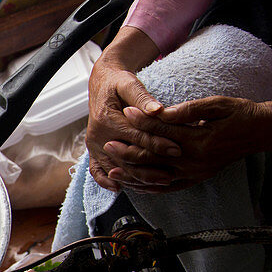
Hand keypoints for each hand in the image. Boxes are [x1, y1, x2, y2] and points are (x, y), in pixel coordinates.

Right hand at [83, 27, 176, 191]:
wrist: (101, 84)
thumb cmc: (119, 83)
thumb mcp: (130, 84)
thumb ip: (143, 98)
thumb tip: (158, 110)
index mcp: (107, 119)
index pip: (137, 137)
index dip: (158, 144)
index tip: (178, 149)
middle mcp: (97, 135)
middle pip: (126, 158)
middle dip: (149, 168)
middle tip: (172, 175)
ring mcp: (93, 145)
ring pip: (115, 167)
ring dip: (135, 178)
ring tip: (158, 184)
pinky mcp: (93, 150)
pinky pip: (96, 170)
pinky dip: (105, 181)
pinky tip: (119, 188)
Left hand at [111, 95, 271, 191]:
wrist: (261, 132)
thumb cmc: (240, 114)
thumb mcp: (218, 105)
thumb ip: (189, 110)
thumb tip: (163, 113)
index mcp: (199, 141)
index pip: (162, 132)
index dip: (142, 122)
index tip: (125, 112)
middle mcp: (194, 161)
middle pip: (153, 159)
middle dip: (128, 152)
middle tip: (108, 145)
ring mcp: (194, 173)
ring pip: (156, 178)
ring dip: (132, 174)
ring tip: (111, 169)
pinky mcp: (195, 179)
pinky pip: (167, 188)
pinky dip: (148, 187)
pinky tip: (133, 185)